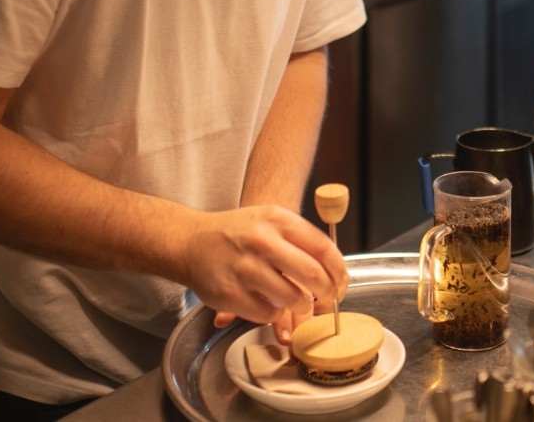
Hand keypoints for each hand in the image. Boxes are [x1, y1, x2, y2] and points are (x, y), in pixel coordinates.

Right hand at [184, 205, 346, 333]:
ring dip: (302, 306)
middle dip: (328, 294)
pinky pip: (269, 315)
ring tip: (299, 302)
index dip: (339, 270)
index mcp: (276, 220)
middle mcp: (261, 242)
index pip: (323, 248)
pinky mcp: (231, 294)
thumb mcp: (270, 219)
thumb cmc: (237, 232)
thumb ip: (301, 238)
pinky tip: (270, 303)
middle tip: (329, 299)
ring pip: (294, 299)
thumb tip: (335, 270)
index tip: (343, 282)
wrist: (190, 241)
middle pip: (313, 276)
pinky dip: (275, 315)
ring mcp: (244, 268)